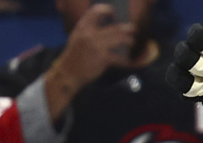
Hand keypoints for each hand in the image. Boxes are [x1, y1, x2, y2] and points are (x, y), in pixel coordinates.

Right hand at [46, 4, 135, 120]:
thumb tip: (109, 24)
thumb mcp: (78, 37)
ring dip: (129, 40)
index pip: (96, 11)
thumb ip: (89, 29)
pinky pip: (119, 58)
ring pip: (120, 39)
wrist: (68, 73)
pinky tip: (130, 60)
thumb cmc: (75, 55)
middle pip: (114, 27)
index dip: (108, 10)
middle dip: (127, 28)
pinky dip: (126, 60)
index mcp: (82, 26)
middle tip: (133, 29)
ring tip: (132, 42)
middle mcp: (89, 33)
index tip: (115, 14)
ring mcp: (97, 46)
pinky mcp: (102, 58)